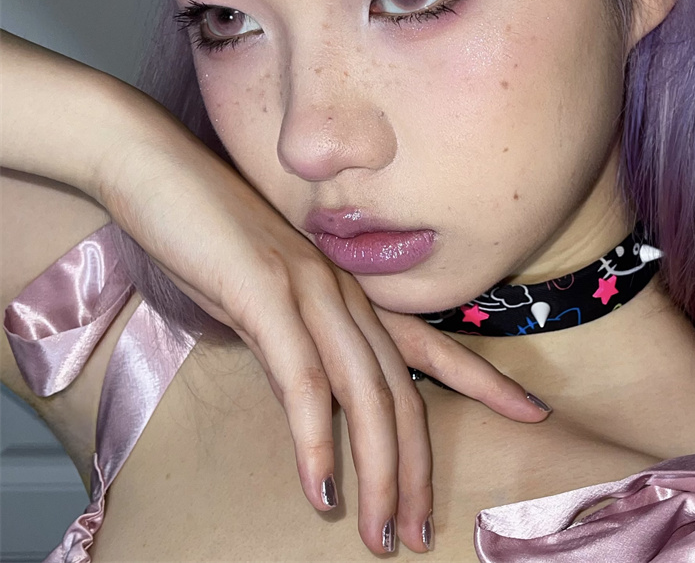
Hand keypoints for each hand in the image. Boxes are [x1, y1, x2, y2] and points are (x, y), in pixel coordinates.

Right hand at [97, 106, 550, 555]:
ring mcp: (307, 289)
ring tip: (379, 533)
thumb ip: (294, 341)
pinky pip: (300, 378)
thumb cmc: (206, 236)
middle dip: (414, 468)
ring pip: (364, 392)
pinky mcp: (263, 293)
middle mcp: (341, 290)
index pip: (429, 344)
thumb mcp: (262, 298)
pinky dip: (313, 438)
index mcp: (345, 291)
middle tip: (417, 533)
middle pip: (401, 390)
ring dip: (376, 472)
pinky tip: (319, 487)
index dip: (484, 380)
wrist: (159, 171)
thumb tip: (309, 397)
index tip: (531, 412)